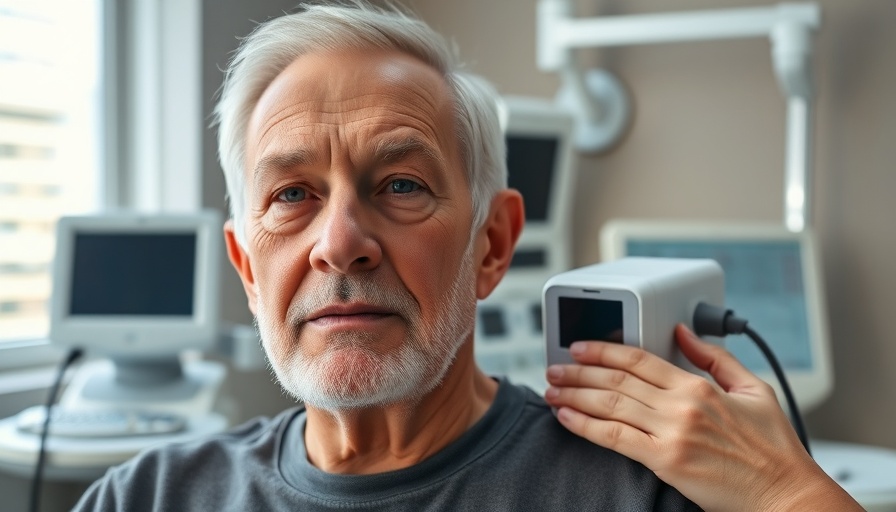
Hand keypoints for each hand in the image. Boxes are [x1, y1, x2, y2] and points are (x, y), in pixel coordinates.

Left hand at [543, 324, 861, 510]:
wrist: (786, 495)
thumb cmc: (773, 446)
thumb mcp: (752, 389)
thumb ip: (714, 358)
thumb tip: (683, 332)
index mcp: (699, 385)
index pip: (639, 358)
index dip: (603, 349)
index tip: (580, 346)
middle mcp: (681, 406)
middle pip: (617, 379)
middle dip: (579, 370)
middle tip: (555, 367)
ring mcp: (671, 434)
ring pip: (610, 404)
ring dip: (574, 393)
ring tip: (552, 388)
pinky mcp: (665, 462)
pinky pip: (615, 438)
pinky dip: (585, 425)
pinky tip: (565, 416)